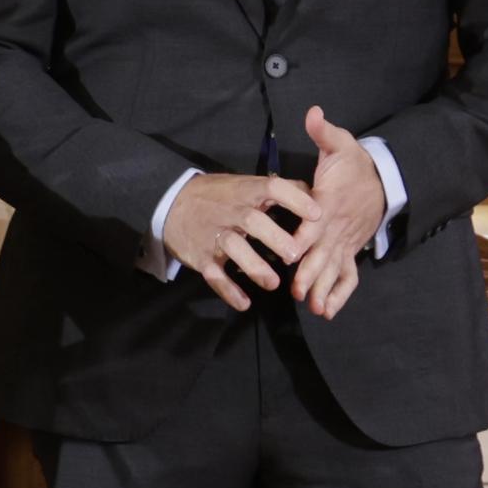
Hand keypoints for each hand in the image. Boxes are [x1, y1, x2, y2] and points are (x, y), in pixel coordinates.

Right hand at [158, 169, 305, 308]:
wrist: (171, 204)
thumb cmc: (219, 196)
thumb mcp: (245, 184)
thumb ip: (279, 190)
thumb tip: (317, 195)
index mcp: (245, 191)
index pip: (272, 188)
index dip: (295, 199)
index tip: (317, 214)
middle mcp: (230, 211)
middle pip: (253, 221)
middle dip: (275, 238)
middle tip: (296, 255)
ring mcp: (214, 235)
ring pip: (234, 249)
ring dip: (255, 267)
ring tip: (273, 283)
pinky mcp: (201, 256)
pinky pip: (214, 275)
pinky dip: (228, 290)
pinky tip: (244, 303)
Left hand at [284, 110, 384, 316]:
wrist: (384, 181)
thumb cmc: (355, 164)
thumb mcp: (340, 144)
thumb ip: (323, 132)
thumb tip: (313, 113)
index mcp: (329, 204)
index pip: (315, 223)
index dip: (304, 238)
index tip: (292, 252)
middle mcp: (336, 228)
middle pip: (323, 254)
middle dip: (311, 274)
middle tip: (300, 293)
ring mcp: (345, 243)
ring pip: (335, 270)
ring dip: (325, 290)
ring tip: (315, 308)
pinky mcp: (350, 252)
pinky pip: (348, 277)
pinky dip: (340, 295)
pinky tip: (327, 312)